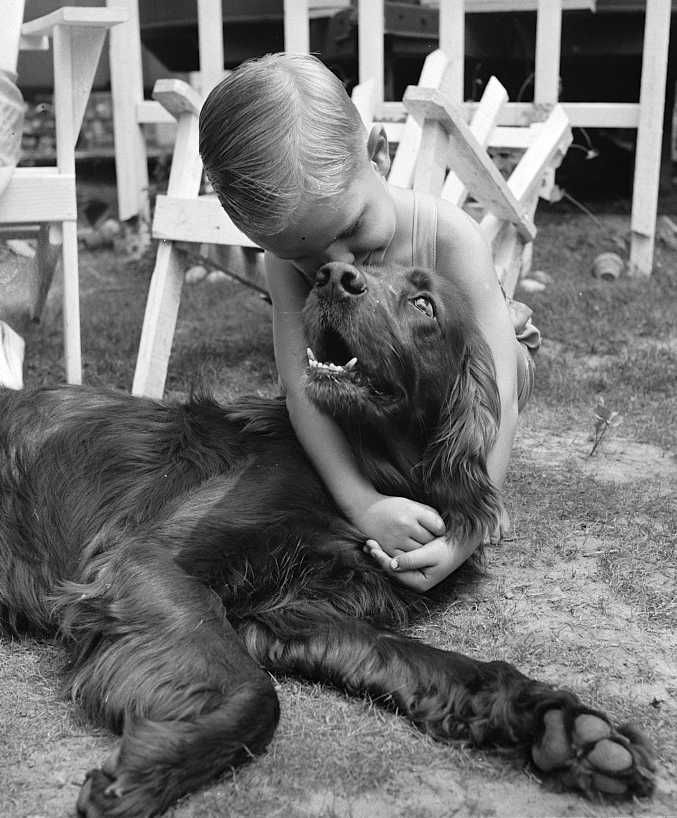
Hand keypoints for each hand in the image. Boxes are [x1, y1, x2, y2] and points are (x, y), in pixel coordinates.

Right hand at [352, 495, 444, 553]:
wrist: (365, 509)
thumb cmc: (392, 506)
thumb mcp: (411, 504)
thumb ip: (428, 514)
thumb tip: (443, 528)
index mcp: (413, 511)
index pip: (438, 526)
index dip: (441, 530)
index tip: (438, 530)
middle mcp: (405, 525)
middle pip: (430, 541)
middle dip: (433, 542)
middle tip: (433, 541)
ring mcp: (396, 538)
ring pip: (420, 552)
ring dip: (423, 551)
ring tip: (423, 547)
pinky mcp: (388, 549)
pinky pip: (406, 559)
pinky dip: (411, 558)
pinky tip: (411, 552)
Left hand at [364, 533, 479, 591]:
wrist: (463, 542)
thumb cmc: (449, 547)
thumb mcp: (431, 553)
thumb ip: (412, 560)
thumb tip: (392, 564)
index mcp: (420, 583)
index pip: (394, 572)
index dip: (381, 559)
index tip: (372, 546)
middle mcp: (415, 581)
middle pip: (391, 570)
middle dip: (378, 556)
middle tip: (367, 543)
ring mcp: (415, 573)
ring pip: (392, 564)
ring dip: (381, 554)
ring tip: (369, 543)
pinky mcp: (415, 564)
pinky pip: (397, 559)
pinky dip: (389, 550)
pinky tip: (381, 542)